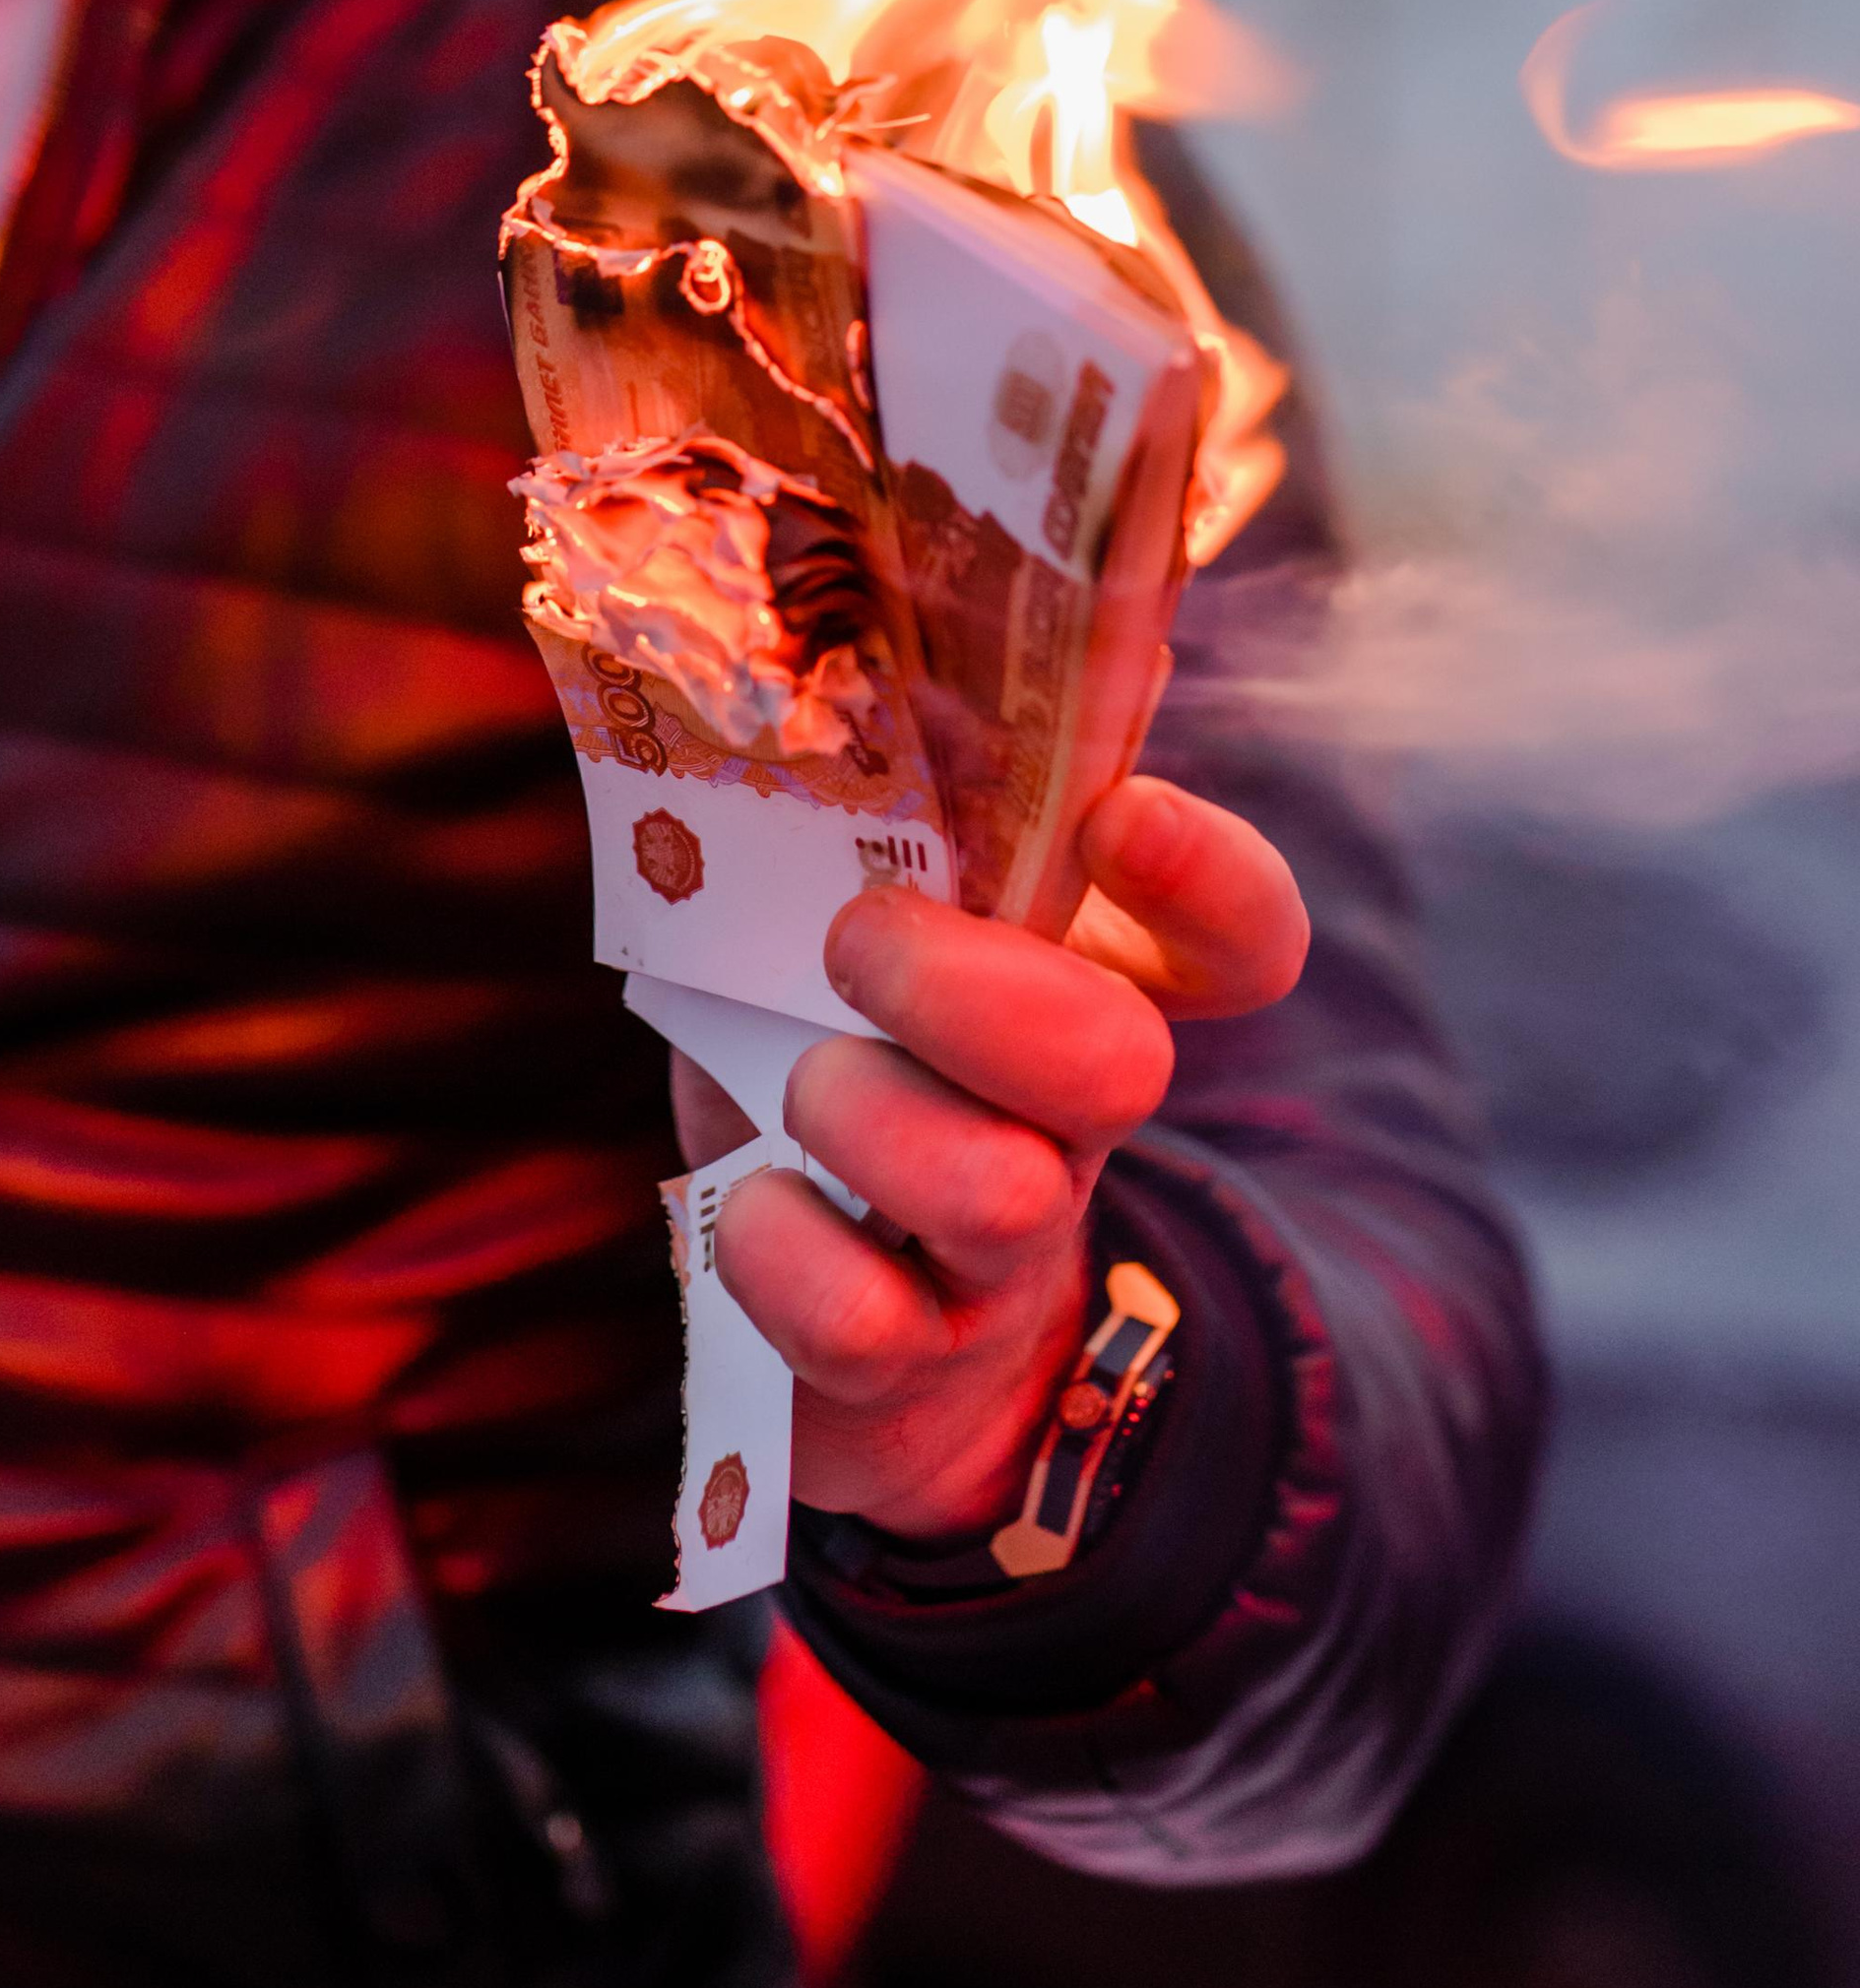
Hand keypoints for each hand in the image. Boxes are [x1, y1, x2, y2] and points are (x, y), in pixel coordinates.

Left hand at [669, 774, 1308, 1541]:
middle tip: (860, 940)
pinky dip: (789, 1256)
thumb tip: (914, 618)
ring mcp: (996, 1255)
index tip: (1117, 811)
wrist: (842, 1334)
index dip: (1208, 877)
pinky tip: (752, 1209)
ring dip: (873, 1116)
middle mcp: (1069, 1124)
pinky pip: (867, 1325)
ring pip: (999, 1192)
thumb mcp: (870, 927)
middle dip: (985, 993)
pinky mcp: (903, 1368)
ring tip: (801, 1085)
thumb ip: (913, 800)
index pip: (1235, 937)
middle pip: (1119, 1062)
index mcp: (1082, 987)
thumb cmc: (837, 1063)